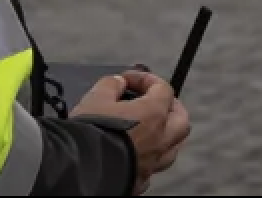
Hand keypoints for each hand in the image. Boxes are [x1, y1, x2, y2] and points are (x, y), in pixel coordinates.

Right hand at [73, 70, 191, 193]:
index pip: (163, 89)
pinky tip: (135, 153)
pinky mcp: (140, 182)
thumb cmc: (90, 132)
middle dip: (170, 107)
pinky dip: (147, 158)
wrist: (80, 169)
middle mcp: (160, 140)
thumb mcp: (96, 97)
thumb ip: (111, 85)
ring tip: (149, 129)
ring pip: (172, 148)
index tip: (128, 79)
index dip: (146, 79)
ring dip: (165, 135)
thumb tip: (118, 83)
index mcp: (154, 114)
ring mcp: (152, 164)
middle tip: (154, 101)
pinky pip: (152, 168)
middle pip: (181, 120)